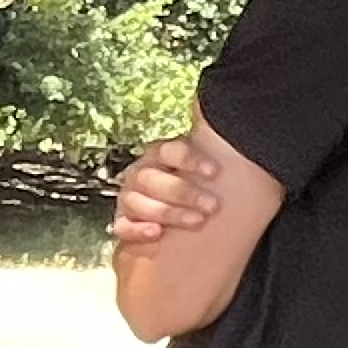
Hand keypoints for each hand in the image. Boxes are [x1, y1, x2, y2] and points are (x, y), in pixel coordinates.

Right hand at [111, 134, 224, 249]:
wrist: (185, 231)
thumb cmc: (201, 193)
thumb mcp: (209, 175)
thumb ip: (214, 156)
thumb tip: (224, 114)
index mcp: (159, 155)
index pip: (168, 150)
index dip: (189, 159)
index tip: (215, 172)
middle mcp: (140, 174)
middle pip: (152, 178)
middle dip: (183, 192)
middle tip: (212, 206)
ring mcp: (129, 199)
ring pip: (136, 201)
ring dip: (167, 212)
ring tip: (196, 221)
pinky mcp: (123, 224)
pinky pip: (123, 226)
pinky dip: (138, 229)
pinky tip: (156, 232)